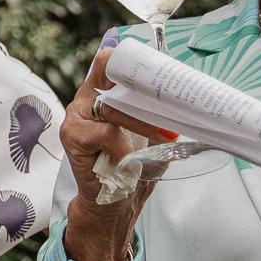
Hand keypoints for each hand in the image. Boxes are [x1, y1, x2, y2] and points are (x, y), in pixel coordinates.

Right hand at [58, 40, 173, 260]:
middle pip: (108, 71)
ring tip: (166, 136)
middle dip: (143, 86)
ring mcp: (76, 116)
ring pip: (112, 106)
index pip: (109, 61)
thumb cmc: (130, 166)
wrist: (113, 202)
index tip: (158, 68)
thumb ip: (154, 112)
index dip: (129, 58)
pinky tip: (128, 160)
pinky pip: (105, 132)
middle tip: (171, 100)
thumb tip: (188, 94)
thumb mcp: (148, 134)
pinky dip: (122, 145)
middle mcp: (85, 99)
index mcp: (101, 92)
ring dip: (143, 122)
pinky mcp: (72, 136)